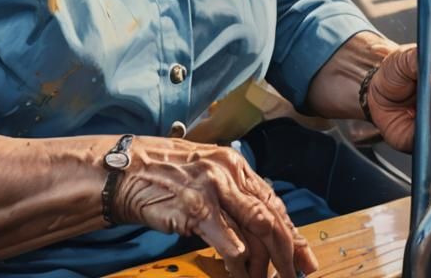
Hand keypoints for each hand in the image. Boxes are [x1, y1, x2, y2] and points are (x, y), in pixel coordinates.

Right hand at [111, 137, 317, 277]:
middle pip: (270, 217)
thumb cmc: (163, 173)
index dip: (292, 232)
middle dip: (288, 252)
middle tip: (295, 275)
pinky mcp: (195, 208)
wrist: (126, 169)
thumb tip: (259, 220)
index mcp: (233, 163)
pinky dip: (237, 260)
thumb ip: (232, 191)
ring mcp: (212, 189)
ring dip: (262, 264)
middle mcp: (227, 172)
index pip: (272, 201)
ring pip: (255, 230)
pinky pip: (227, 240)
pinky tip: (239, 270)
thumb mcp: (204, 172)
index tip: (304, 256)